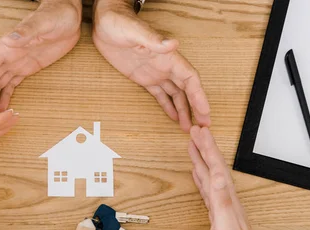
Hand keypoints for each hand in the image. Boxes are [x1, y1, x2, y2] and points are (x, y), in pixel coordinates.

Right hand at [0, 0, 81, 121]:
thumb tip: (10, 39)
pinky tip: (1, 111)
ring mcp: (16, 62)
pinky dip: (4, 98)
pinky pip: (11, 85)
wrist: (68, 15)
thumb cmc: (56, 15)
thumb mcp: (42, 23)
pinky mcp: (27, 68)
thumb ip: (26, 32)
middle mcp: (7, 56)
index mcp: (6, 46)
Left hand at [92, 0, 209, 131]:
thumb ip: (154, 39)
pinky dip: (168, 107)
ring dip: (183, 110)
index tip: (205, 111)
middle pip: (187, 90)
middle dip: (196, 108)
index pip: (190, 78)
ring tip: (188, 128)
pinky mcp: (144, 78)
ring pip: (175, 94)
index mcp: (168, 56)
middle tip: (203, 126)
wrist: (104, 22)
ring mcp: (156, 72)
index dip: (199, 95)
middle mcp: (165, 66)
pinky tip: (174, 118)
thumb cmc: (119, 22)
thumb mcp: (134, 31)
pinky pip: (160, 95)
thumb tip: (173, 44)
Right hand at [188, 126, 272, 229]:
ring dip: (202, 160)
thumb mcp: (226, 227)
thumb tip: (216, 174)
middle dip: (204, 148)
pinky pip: (207, 190)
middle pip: (214, 167)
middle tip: (195, 130)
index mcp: (227, 199)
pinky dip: (201, 179)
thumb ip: (221, 201)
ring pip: (210, 177)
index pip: (216, 167)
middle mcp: (225, 199)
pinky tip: (199, 176)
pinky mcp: (217, 216)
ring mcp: (222, 207)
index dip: (207, 149)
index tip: (199, 131)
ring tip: (194, 147)